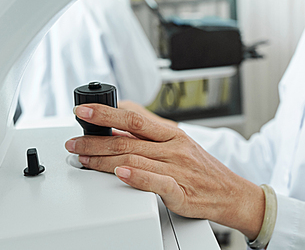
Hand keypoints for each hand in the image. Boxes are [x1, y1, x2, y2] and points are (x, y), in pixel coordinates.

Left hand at [65, 104, 264, 239]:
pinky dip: (137, 177)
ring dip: (103, 159)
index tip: (84, 112)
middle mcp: (173, 148)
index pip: (134, 118)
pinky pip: (156, 183)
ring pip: (134, 159)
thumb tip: (118, 124)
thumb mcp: (178, 144)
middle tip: (73, 141)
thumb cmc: (201, 169)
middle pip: (127, 139)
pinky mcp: (181, 192)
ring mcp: (177, 169)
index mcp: (171, 133)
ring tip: (83, 159)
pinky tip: (121, 175)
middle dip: (95, 139)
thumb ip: (150, 136)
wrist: (231, 193)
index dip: (107, 113)